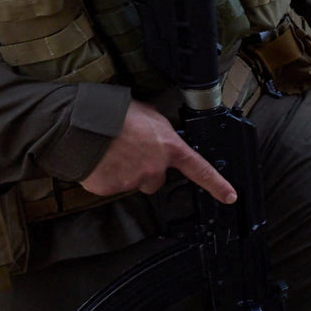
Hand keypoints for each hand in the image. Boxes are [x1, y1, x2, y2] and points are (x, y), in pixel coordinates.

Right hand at [81, 101, 239, 203]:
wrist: (80, 123)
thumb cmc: (114, 113)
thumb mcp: (150, 114)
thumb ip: (161, 131)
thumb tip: (160, 136)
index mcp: (168, 148)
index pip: (199, 169)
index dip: (217, 184)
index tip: (229, 197)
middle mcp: (154, 168)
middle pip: (156, 178)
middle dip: (146, 169)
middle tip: (130, 150)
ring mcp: (132, 180)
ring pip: (133, 181)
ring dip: (125, 170)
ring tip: (111, 151)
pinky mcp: (110, 188)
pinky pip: (111, 185)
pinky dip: (105, 175)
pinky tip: (99, 159)